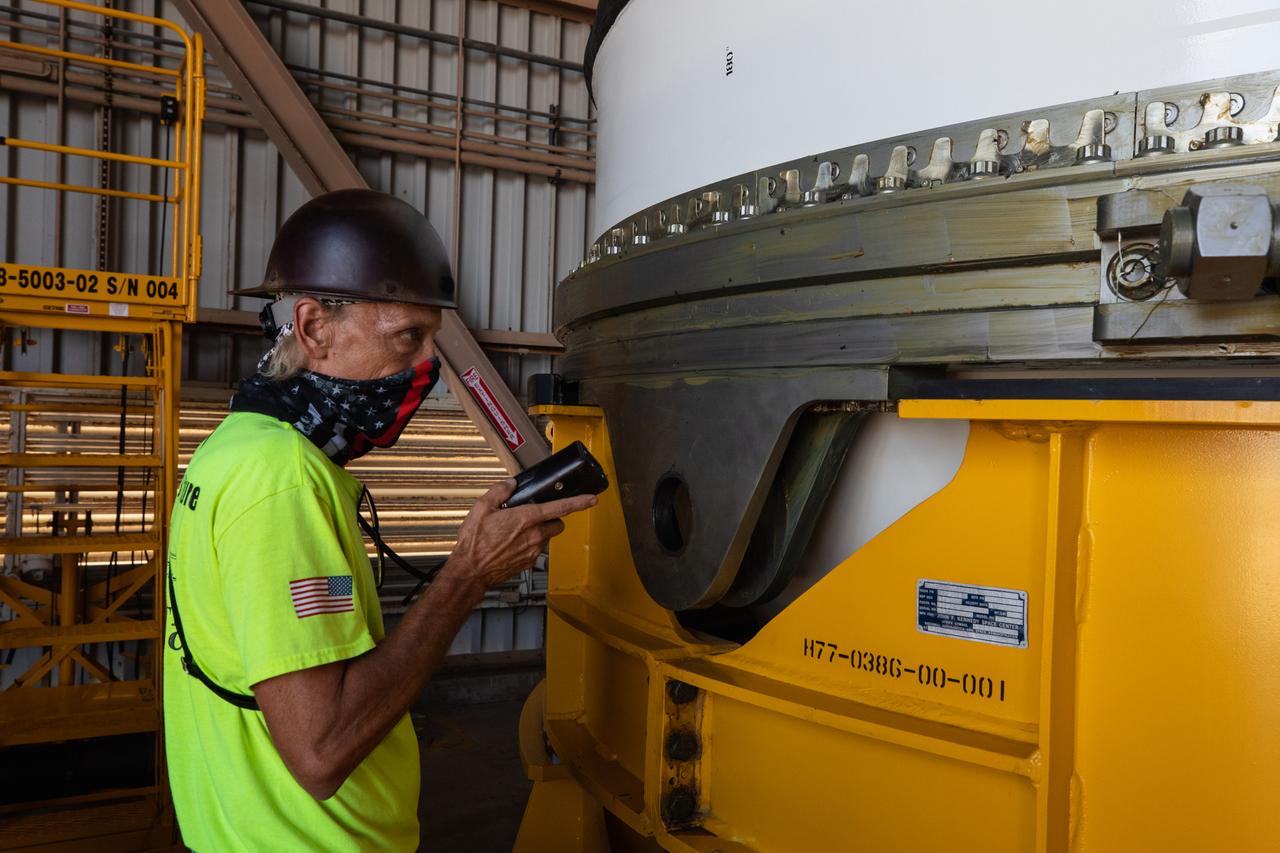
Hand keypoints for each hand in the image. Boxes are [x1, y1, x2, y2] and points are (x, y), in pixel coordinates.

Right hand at [440, 479, 595, 594]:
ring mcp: (532, 551)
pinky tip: (511, 544)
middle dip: (552, 518)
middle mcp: (533, 535)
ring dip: (538, 532)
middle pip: (557, 524)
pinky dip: (529, 545)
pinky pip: (536, 550)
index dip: (579, 503)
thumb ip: (499, 492)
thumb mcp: (481, 509)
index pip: (560, 508)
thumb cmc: (474, 543)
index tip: (592, 499)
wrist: (470, 571)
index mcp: (525, 519)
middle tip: (534, 516)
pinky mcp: (528, 563)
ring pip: (546, 537)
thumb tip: (510, 485)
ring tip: (515, 531)